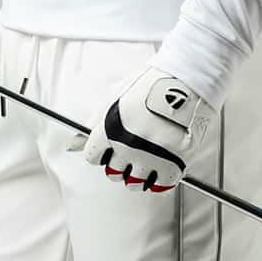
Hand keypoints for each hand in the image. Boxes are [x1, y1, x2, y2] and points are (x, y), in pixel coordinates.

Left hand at [67, 64, 215, 194]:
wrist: (188, 76)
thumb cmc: (151, 83)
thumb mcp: (115, 97)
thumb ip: (94, 122)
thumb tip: (73, 144)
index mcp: (110, 128)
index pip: (93, 157)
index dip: (102, 152)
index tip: (111, 147)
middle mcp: (128, 145)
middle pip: (113, 173)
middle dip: (119, 163)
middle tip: (133, 150)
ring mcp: (152, 155)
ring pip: (135, 182)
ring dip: (139, 173)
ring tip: (150, 155)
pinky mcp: (175, 162)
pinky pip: (161, 184)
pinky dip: (160, 178)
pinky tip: (163, 163)